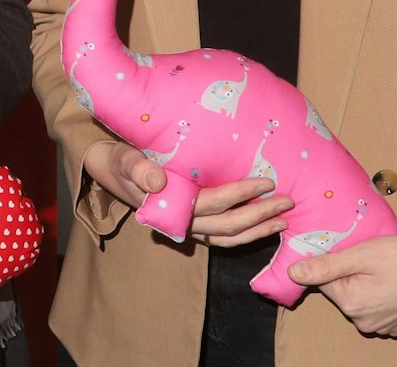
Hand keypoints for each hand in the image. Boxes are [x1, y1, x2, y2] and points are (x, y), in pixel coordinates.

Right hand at [82, 140, 291, 246]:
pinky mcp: (191, 225)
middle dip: (260, 216)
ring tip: (284, 220)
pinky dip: (245, 234)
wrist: (108, 171)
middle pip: (227, 226)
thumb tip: (157, 182)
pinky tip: (264, 225)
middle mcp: (180, 223)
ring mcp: (187, 227)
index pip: (212, 203)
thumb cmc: (120, 160)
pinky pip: (222, 237)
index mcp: (168, 206)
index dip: (240, 195)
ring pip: (228, 238)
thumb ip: (138, 168)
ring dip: (257, 231)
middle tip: (288, 201)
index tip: (266, 182)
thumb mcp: (124, 159)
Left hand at [289, 230, 396, 337]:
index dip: (335, 261)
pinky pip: (380, 308)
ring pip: (361, 299)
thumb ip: (325, 266)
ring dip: (368, 284)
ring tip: (388, 268)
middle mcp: (364, 323)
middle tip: (374, 257)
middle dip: (352, 273)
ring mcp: (384, 328)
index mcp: (351, 305)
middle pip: (343, 291)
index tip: (353, 250)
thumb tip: (293, 273)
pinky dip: (384, 294)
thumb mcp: (361, 254)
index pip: (324, 280)